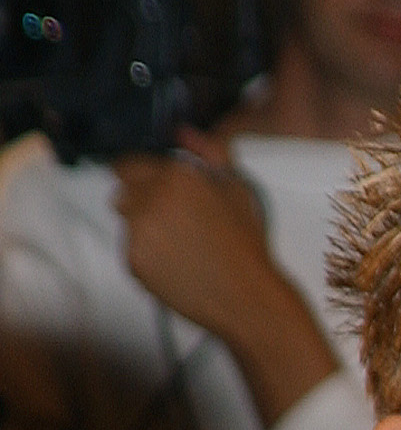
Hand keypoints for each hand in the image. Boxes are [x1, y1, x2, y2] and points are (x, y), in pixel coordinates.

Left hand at [112, 128, 337, 427]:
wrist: (248, 296)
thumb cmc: (248, 245)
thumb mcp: (240, 189)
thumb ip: (211, 154)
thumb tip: (184, 133)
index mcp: (178, 175)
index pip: (130, 164)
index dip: (144, 178)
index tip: (159, 193)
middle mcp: (152, 197)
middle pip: (123, 193)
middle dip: (143, 204)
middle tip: (177, 226)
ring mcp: (139, 230)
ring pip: (126, 223)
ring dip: (144, 230)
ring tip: (182, 248)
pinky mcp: (133, 259)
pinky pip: (130, 252)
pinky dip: (147, 257)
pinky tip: (177, 265)